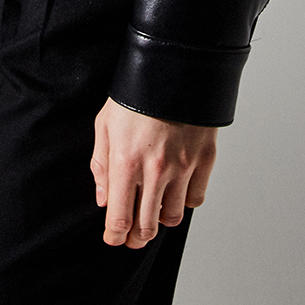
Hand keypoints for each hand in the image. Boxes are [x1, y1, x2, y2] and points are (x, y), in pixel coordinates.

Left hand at [90, 97, 217, 247]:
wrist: (172, 66)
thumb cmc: (135, 93)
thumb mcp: (105, 123)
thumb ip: (100, 164)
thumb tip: (103, 199)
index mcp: (126, 163)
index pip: (119, 220)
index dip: (114, 237)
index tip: (113, 238)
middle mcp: (155, 171)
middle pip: (147, 228)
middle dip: (136, 238)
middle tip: (132, 237)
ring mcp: (182, 167)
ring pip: (173, 218)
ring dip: (161, 221)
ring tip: (153, 213)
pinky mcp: (204, 160)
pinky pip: (195, 199)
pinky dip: (185, 201)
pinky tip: (176, 191)